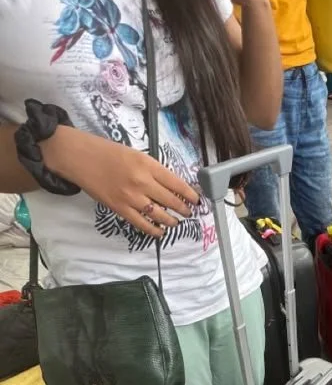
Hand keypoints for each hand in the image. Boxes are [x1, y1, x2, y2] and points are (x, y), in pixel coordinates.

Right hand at [43, 127, 199, 238]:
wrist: (80, 157)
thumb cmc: (108, 153)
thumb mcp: (136, 154)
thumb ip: (153, 170)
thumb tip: (171, 186)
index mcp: (148, 165)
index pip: (177, 183)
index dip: (190, 194)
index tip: (197, 200)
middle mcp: (142, 182)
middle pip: (171, 201)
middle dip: (184, 209)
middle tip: (189, 212)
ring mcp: (131, 197)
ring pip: (160, 215)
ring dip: (172, 221)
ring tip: (176, 222)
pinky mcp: (120, 208)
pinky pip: (142, 224)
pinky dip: (154, 230)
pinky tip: (160, 231)